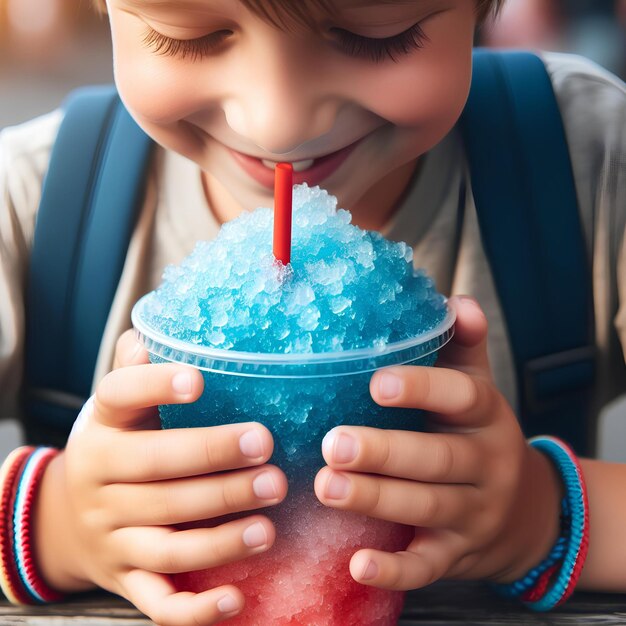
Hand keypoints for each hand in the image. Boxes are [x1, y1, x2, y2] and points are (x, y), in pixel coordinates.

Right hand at [35, 330, 287, 625]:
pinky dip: (195, 609)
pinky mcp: (125, 581)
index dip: (155, 386)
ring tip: (270, 522)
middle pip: (157, 474)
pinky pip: (158, 603)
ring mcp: (113, 538)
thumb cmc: (113, 450)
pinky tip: (236, 598)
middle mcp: (102, 483)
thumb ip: (136, 373)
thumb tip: (153, 334)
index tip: (200, 378)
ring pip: (166, 544)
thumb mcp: (115, 410)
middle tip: (266, 450)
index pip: (118, 397)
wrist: (64, 521)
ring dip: (220, 537)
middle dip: (213, 461)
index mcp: (103, 429)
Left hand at [314, 296, 563, 590]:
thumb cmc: (482, 438)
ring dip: (376, 499)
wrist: (529, 515)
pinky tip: (358, 564)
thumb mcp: (479, 391)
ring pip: (427, 506)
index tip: (376, 383)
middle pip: (438, 457)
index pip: (463, 396)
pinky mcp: (458, 554)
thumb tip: (459, 302)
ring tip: (326, 487)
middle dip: (385, 452)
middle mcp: (486, 464)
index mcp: (487, 417)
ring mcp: (475, 513)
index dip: (423, 388)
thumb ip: (465, 349)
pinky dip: (396, 569)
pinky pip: (428, 565)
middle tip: (335, 443)